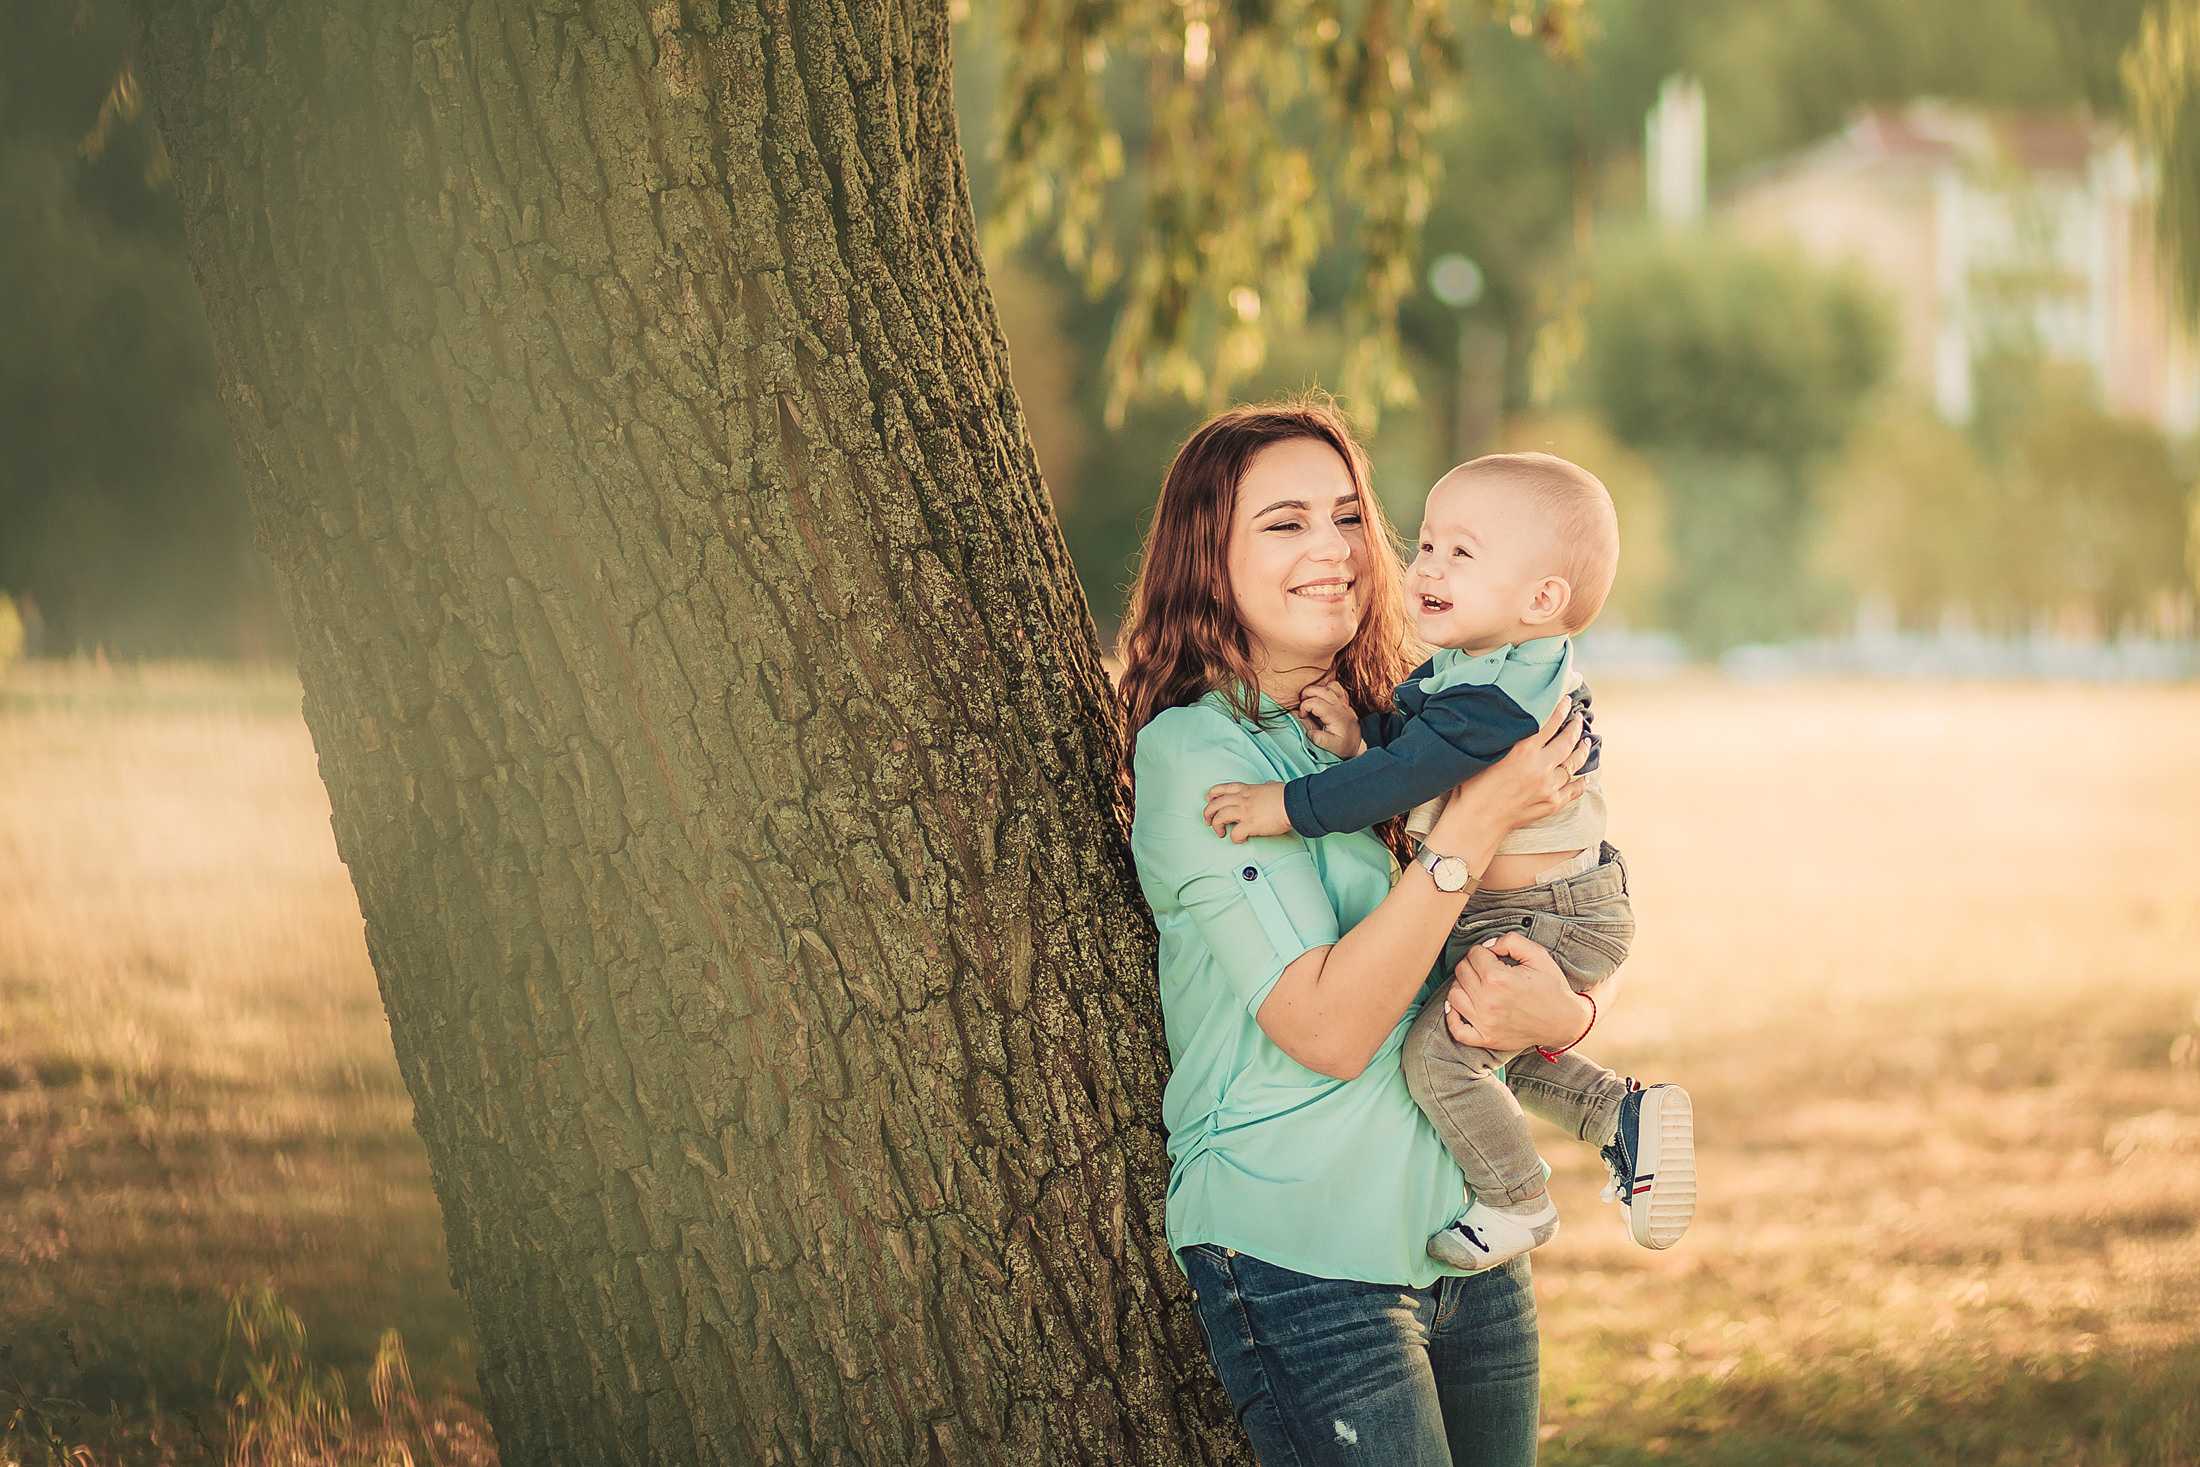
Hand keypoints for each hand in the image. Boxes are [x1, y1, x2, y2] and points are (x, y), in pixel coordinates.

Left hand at [1203, 781, 1292, 842]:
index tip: (1208, 800)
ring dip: (1216, 826)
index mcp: (1246, 790)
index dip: (1212, 795)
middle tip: (1208, 821)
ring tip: (1220, 833)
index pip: (1222, 789)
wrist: (1294, 803)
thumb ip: (1267, 786)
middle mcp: (1241, 799)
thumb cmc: (1286, 795)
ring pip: (1220, 817)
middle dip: (1208, 813)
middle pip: (1215, 804)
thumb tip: (1269, 784)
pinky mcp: (1250, 825)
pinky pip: (1235, 834)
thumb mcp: (1273, 786)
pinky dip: (1234, 839)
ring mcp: (1244, 812)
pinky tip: (1240, 840)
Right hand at [1294, 678, 1364, 758]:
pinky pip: (1337, 688)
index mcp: (1335, 716)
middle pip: (1321, 690)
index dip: (1304, 706)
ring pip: (1330, 686)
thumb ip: (1320, 740)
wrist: (1357, 745)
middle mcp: (1340, 706)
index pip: (1315, 702)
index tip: (1302, 716)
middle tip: (1302, 703)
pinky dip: (1327, 689)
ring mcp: (1344, 703)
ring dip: (1317, 689)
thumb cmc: (1344, 746)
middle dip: (1307, 693)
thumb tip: (1310, 732)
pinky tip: (1323, 699)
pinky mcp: (1345, 702)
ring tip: (1311, 699)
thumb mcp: (1332, 747)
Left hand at [1441, 929, 1593, 1052]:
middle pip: (1461, 971)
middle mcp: (1487, 1001)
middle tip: (1487, 968)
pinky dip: (1452, 1017)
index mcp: (1498, 978)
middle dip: (1472, 965)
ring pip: (1454, 995)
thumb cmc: (1552, 987)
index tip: (1494, 957)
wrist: (1564, 1021)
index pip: (1474, 954)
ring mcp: (1484, 1022)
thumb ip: (1511, 941)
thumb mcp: (1538, 955)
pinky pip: (1457, 1030)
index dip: (1484, 951)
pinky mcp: (1486, 1038)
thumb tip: (1488, 945)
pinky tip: (1459, 1007)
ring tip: (1477, 985)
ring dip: (1462, 986)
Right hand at [1447, 696, 1589, 835]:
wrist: (1476, 821)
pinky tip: (1585, 776)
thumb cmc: (1472, 786)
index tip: (1568, 700)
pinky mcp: (1551, 803)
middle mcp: (1540, 767)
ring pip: (1574, 764)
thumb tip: (1516, 721)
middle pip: (1567, 741)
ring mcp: (1548, 786)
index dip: (1561, 709)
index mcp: (1522, 751)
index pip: (1549, 723)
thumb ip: (1505, 737)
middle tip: (1580, 718)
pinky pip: (1574, 790)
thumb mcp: (1486, 754)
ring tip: (1587, 741)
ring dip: (1582, 750)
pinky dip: (1581, 782)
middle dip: (1576, 727)